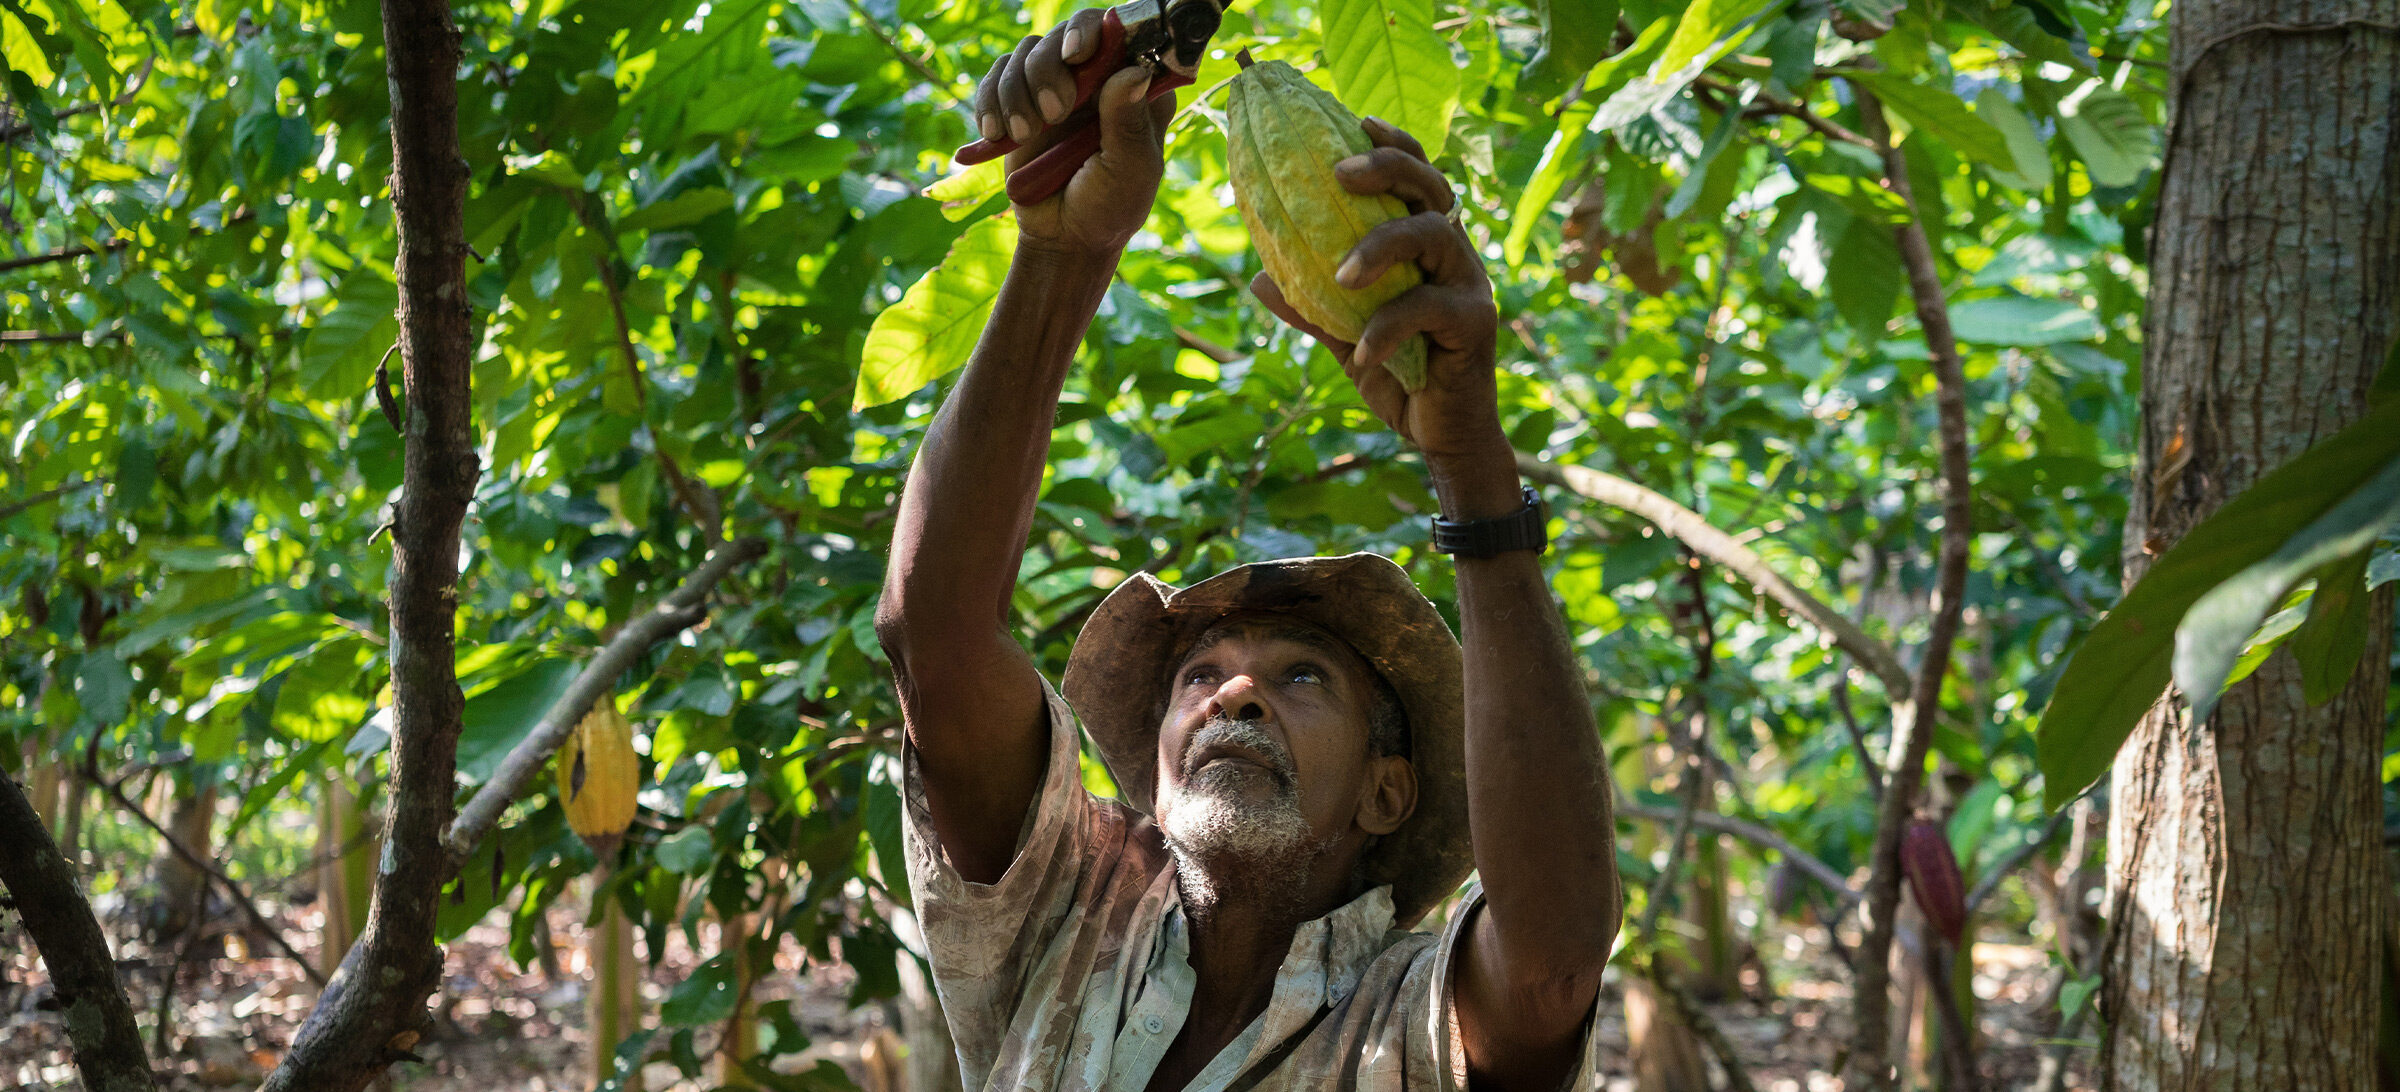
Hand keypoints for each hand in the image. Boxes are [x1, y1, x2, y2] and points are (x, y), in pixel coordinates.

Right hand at [973, 9, 1176, 256]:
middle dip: (1049, 68)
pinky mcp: (1021, 100)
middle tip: (1054, 114)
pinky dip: (990, 100)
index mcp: (1136, 87)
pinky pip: (997, 76)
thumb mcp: (1129, 171)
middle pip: (1066, 34)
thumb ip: (1129, 123)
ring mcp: (1057, 86)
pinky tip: (995, 133)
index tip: (1077, 54)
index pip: (1120, 33)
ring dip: (1018, 91)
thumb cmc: (1109, 206)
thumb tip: (1135, 72)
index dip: (1095, 31)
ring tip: (1025, 136)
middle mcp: (1097, 77)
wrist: (1065, 237)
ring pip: (1027, 52)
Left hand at [1250, 119, 1505, 460]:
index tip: (1356, 122)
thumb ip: (1312, 304)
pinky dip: (1388, 326)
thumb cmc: (1397, 377)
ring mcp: (1468, 284)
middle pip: (1430, 186)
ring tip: (1340, 275)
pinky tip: (1363, 351)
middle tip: (1339, 174)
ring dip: (1382, 245)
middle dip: (1387, 167)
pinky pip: (1428, 307)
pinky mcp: (1475, 322)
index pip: (1417, 176)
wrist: (1439, 437)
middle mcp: (1452, 253)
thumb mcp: (1343, 336)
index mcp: (1425, 245)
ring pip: (1433, 234)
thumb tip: (1260, 275)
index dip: (1393, 144)